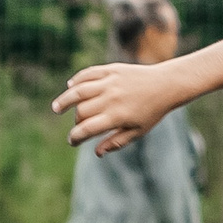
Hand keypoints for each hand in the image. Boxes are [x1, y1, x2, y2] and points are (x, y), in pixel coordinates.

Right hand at [53, 64, 185, 153]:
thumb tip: (96, 153)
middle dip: (77, 121)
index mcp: (118, 116)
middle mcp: (111, 99)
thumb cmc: (152, 111)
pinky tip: (70, 87)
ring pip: (78, 91)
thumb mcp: (138, 131)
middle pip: (81, 111)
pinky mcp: (111, 70)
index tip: (73, 141)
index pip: (87, 129)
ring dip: (64, 100)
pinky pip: (87, 74)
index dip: (75, 137)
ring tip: (56, 108)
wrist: (166, 84)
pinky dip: (76, 81)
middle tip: (80, 125)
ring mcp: (110, 83)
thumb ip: (116, 142)